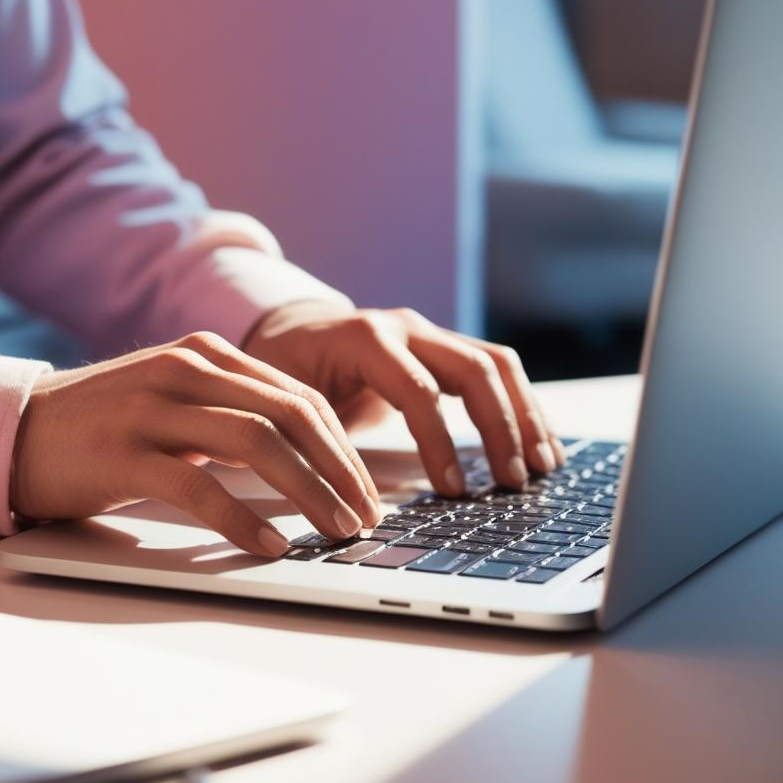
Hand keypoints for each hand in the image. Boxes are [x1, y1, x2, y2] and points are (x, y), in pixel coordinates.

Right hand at [12, 332, 380, 557]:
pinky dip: (242, 518)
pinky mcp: (124, 452)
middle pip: (291, 415)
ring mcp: (154, 407)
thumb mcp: (178, 401)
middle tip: (365, 516)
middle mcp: (187, 369)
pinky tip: (270, 544)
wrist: (17, 429)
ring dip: (308, 490)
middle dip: (340, 469)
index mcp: (208, 354)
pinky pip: (198, 485)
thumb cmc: (109, 424)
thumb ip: (233, 411)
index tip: (365, 488)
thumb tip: (305, 457)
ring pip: (257, 442)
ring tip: (335, 530)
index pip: (299, 396)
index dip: (343, 446)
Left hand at [244, 302, 564, 494]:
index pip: (417, 390)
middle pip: (473, 369)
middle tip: (513, 482)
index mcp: (364, 338)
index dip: (440, 443)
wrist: (293, 329)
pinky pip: (494, 369)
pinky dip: (521, 405)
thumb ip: (321, 437)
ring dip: (525, 415)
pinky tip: (539, 441)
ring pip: (496, 364)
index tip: (454, 492)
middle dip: (500, 428)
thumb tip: (352, 504)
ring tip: (544, 466)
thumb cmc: (286, 370)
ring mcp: (429, 332)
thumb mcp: (291, 400)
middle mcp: (404, 327)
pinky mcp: (443, 346)